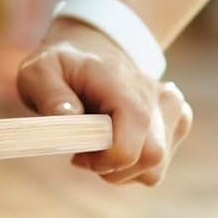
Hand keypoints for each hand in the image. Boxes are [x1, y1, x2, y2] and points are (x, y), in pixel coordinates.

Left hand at [14, 18, 192, 186]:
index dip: (104, 160)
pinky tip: (116, 143)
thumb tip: (70, 120)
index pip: (131, 142)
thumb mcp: (39, 72)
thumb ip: (51, 96)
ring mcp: (171, 105)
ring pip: (157, 167)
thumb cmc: (61, 65)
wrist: (89, 46)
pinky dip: (135, 166)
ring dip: (123, 170)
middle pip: (151, 158)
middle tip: (84, 154)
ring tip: (98, 146)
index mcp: (122, 82)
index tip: (77, 155)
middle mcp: (155, 93)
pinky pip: (161, 163)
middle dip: (113, 168)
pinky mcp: (177, 118)